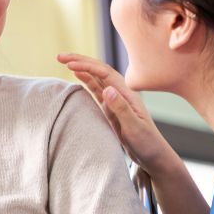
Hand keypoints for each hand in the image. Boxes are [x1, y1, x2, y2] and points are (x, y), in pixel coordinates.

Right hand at [57, 53, 178, 174]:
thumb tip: (107, 89)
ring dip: (81, 68)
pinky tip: (77, 75)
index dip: (87, 67)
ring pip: (96, 78)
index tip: (70, 65)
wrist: (154, 156)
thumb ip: (121, 109)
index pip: (104, 74)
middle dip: (80, 61)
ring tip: (64, 61)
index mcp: (127, 95)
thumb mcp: (135, 128)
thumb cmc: (148, 143)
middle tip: (60, 56)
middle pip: (99, 71)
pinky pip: (96, 90)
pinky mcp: (111, 109)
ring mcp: (116, 100)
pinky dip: (86, 80)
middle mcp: (121, 93)